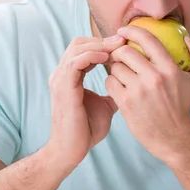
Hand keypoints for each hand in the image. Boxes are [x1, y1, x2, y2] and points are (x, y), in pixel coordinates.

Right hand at [47, 35, 125, 168]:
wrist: (71, 150)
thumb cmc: (86, 131)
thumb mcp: (105, 105)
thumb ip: (113, 92)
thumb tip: (129, 84)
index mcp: (70, 76)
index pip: (84, 49)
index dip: (103, 44)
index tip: (123, 44)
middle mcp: (62, 73)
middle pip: (79, 43)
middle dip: (102, 40)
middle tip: (122, 40)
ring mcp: (60, 79)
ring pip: (77, 48)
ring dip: (99, 44)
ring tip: (118, 45)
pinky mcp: (63, 86)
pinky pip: (75, 62)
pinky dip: (91, 55)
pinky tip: (106, 57)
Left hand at [105, 25, 189, 164]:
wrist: (173, 137)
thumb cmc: (184, 105)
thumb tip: (186, 38)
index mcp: (169, 69)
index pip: (147, 39)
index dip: (132, 30)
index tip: (124, 30)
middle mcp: (153, 78)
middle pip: (125, 51)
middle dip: (119, 50)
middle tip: (120, 55)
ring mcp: (138, 91)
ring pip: (116, 67)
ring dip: (116, 67)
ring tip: (122, 73)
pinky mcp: (125, 103)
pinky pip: (110, 82)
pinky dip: (112, 82)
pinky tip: (119, 86)